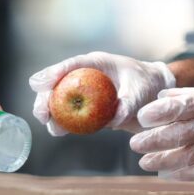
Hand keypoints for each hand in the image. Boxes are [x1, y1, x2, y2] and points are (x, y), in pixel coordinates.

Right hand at [29, 52, 175, 134]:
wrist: (155, 94)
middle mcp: (87, 76)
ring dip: (52, 114)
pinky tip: (58, 131)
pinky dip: (63, 123)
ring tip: (51, 127)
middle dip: (46, 98)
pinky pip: (71, 115)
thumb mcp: (141, 91)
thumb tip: (114, 119)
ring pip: (61, 101)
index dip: (53, 73)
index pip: (72, 65)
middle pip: (59, 84)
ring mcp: (85, 93)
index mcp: (97, 63)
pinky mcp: (88, 109)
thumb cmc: (148, 84)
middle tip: (41, 114)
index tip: (38, 84)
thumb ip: (128, 102)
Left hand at [129, 86, 193, 184]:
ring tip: (143, 161)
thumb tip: (163, 97)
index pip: (183, 104)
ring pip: (187, 155)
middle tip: (134, 143)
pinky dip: (182, 174)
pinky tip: (166, 173)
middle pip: (180, 132)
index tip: (143, 117)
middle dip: (154, 139)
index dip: (160, 112)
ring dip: (162, 159)